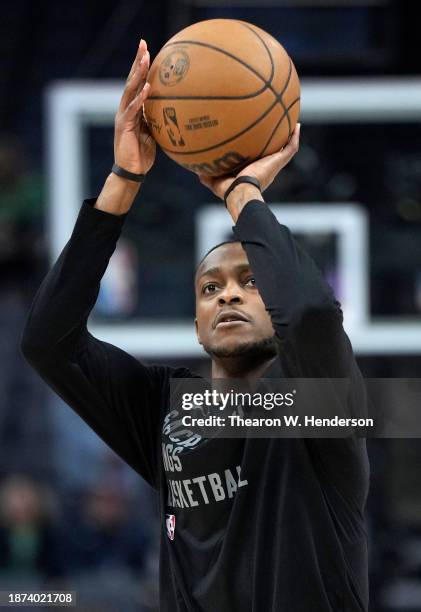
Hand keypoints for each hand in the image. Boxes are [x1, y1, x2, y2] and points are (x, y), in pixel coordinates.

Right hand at [114, 39, 155, 174]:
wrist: (132, 171)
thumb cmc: (143, 154)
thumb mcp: (154, 133)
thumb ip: (157, 119)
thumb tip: (173, 110)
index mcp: (133, 108)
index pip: (137, 83)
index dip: (141, 66)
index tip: (147, 49)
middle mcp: (126, 108)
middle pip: (131, 80)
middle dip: (137, 61)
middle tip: (143, 43)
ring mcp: (123, 116)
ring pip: (130, 90)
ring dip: (138, 74)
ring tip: (144, 58)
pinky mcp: (124, 126)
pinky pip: (133, 109)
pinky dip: (140, 98)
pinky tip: (146, 88)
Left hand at [198, 123, 300, 200]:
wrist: (239, 192)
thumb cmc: (228, 190)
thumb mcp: (215, 181)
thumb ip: (207, 175)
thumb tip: (197, 171)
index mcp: (254, 172)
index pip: (259, 159)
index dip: (260, 151)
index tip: (259, 141)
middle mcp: (266, 167)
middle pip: (274, 153)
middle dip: (277, 142)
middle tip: (279, 128)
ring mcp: (273, 165)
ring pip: (285, 149)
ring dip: (290, 137)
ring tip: (293, 123)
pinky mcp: (277, 162)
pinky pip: (290, 148)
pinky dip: (294, 138)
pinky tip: (297, 126)